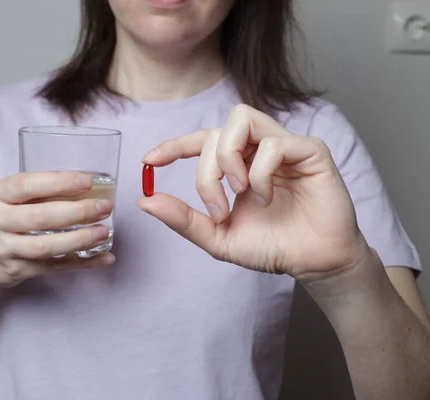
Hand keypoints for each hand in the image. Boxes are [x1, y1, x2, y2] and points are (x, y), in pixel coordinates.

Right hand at [0, 171, 114, 288]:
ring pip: (46, 246)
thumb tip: (87, 187)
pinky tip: (104, 258)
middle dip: (77, 212)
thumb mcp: (7, 199)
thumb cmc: (0, 220)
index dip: (60, 182)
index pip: (28, 185)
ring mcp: (4, 249)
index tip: (88, 181)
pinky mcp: (16, 271)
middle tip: (104, 207)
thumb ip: (39, 192)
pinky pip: (53, 267)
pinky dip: (81, 263)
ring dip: (80, 240)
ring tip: (103, 232)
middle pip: (40, 217)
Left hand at [137, 105, 369, 280]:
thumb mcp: (218, 237)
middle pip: (215, 132)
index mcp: (237, 164)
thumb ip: (184, 219)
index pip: (201, 140)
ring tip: (240, 193)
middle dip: (205, 172)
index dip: (174, 145)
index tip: (149, 160)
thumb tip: (144, 201)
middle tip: (217, 209)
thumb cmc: (271, 246)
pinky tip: (267, 198)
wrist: (312, 263)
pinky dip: (260, 173)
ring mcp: (284, 146)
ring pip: (241, 120)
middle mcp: (258, 149)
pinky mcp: (310, 150)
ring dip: (229, 160)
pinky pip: (274, 144)